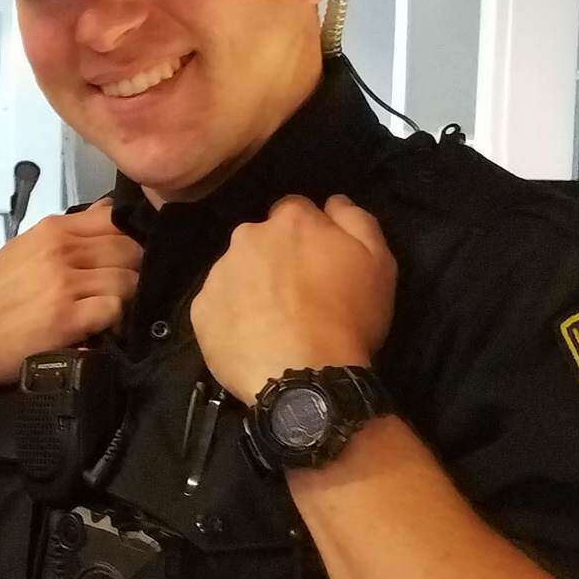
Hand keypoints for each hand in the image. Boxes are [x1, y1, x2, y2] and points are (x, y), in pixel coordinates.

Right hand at [0, 201, 141, 392]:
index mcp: (50, 230)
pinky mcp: (68, 318)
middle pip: (129, 250)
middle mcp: (60, 250)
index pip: (114, 220)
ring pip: (128, 280)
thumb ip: (66, 232)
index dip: (129, 240)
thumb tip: (108, 211)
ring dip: (126, 298)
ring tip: (108, 310)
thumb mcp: (24, 250)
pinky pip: (115, 309)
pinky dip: (114, 320)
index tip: (124, 259)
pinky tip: (99, 326)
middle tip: (121, 290)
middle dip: (133, 271)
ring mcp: (64, 284)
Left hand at [190, 194, 395, 405]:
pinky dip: (231, 315)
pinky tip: (250, 338)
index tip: (316, 262)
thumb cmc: (349, 318)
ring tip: (272, 321)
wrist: (305, 377)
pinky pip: (217, 304)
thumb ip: (356, 220)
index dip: (307, 235)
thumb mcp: (378, 262)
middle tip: (295, 295)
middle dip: (275, 258)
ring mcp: (219, 273)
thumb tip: (333, 201)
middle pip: (261, 239)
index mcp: (290, 220)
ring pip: (236, 270)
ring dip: (251, 285)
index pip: (294, 210)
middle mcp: (247, 237)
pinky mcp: (200, 309)